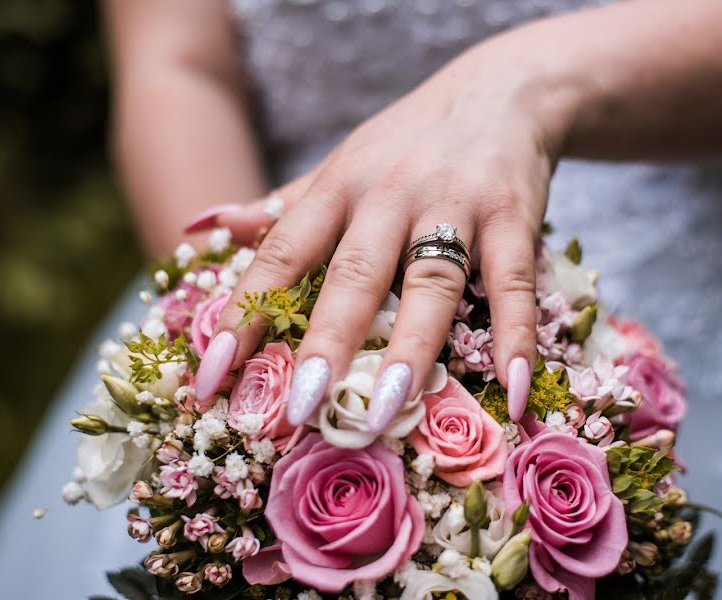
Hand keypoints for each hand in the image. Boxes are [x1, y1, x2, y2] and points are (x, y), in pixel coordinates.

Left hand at [186, 42, 572, 429]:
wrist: (500, 91)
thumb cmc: (407, 143)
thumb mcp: (340, 164)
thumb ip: (281, 204)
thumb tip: (206, 227)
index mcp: (338, 187)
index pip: (282, 253)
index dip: (245, 313)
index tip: (213, 374)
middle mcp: (390, 195)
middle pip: (355, 273)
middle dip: (326, 341)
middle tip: (300, 408)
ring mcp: (455, 206)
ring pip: (431, 281)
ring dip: (412, 349)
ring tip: (386, 411)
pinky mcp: (512, 217)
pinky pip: (512, 282)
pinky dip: (515, 333)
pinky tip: (513, 385)